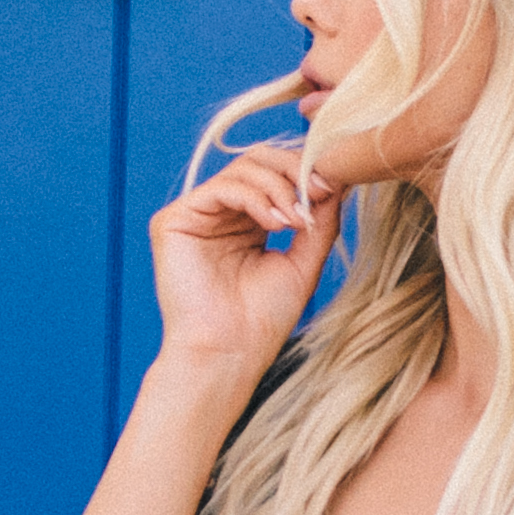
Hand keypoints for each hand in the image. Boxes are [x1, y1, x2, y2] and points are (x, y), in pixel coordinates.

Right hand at [148, 144, 340, 380]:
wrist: (230, 354)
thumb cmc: (263, 320)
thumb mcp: (303, 261)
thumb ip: (320, 220)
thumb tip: (339, 178)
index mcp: (248, 222)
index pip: (275, 174)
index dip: (304, 172)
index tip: (334, 186)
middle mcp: (220, 214)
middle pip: (257, 160)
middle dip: (293, 170)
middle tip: (319, 191)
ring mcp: (196, 215)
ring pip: (241, 169)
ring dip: (278, 187)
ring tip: (297, 220)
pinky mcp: (174, 220)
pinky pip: (219, 188)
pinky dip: (254, 197)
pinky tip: (276, 222)